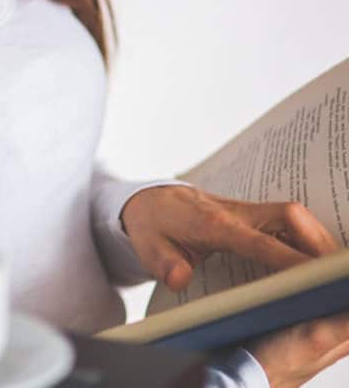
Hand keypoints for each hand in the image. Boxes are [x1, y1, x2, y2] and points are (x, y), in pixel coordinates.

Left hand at [121, 185, 347, 386]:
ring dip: (316, 239)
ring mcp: (245, 211)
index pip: (258, 241)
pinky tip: (315, 259)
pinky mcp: (250, 214)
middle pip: (288, 216)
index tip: (313, 278)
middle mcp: (235, 213)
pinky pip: (286, 220)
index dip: (288, 259)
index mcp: (212, 224)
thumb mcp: (147, 246)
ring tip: (332, 271)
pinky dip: (305, 237)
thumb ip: (163, 263)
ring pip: (292, 215)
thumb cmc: (151, 225)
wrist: (148, 199)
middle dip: (317, 242)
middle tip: (334, 274)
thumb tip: (179, 278)